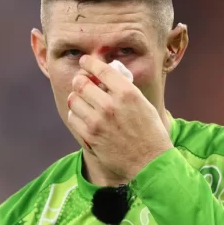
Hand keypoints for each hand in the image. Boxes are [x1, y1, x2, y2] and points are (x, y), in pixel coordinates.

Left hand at [67, 55, 172, 181]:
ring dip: (76, 98)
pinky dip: (75, 115)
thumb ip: (124, 89)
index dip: (89, 62)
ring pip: (74, 100)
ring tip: (81, 100)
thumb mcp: (143, 104)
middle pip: (81, 83)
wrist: (150, 162)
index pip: (101, 69)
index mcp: (127, 93)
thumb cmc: (150, 132)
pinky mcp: (90, 136)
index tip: (84, 61)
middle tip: (80, 81)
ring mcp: (98, 121)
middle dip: (79, 80)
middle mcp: (111, 105)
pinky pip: (73, 117)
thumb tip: (107, 75)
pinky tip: (83, 116)